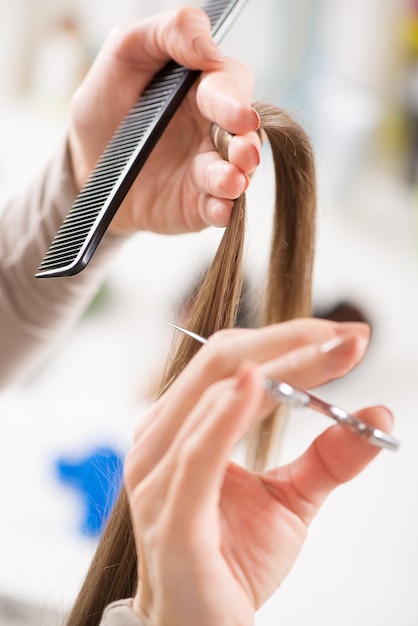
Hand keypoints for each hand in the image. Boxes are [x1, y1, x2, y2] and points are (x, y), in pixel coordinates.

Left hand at [67, 7, 260, 234]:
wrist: (86, 165)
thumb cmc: (107, 105)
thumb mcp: (125, 52)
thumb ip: (169, 33)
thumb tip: (210, 49)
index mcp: (203, 90)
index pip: (230, 88)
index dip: (234, 101)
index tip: (237, 115)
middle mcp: (214, 130)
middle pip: (244, 135)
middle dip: (246, 143)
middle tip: (243, 152)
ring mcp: (209, 170)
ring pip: (236, 174)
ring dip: (236, 179)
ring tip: (231, 182)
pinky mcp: (199, 205)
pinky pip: (218, 210)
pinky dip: (223, 211)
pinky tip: (220, 210)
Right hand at [124, 319, 392, 625]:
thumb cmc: (230, 562)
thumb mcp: (289, 499)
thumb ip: (326, 456)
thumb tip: (376, 414)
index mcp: (181, 428)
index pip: (233, 363)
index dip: (289, 341)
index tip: (345, 337)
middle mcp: (160, 441)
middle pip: (223, 365)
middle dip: (290, 343)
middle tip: (347, 337)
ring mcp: (157, 476)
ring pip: (215, 395)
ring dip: (278, 366)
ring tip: (329, 351)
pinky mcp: (169, 515)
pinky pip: (197, 453)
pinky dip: (225, 415)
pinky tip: (256, 384)